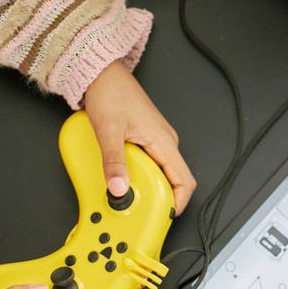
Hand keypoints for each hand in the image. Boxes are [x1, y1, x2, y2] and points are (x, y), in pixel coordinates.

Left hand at [84, 61, 195, 213]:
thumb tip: (119, 189)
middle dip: (159, 198)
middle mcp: (165, 143)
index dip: (178, 203)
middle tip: (138, 207)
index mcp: (164, 142)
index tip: (163, 215)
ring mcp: (157, 142)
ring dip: (147, 187)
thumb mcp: (108, 131)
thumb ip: (114, 162)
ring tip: (128, 192)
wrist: (102, 73)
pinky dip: (140, 176)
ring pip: (161, 174)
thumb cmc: (110, 92)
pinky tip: (124, 177)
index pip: (185, 181)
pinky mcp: (147, 140)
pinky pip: (151, 165)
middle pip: (173, 182)